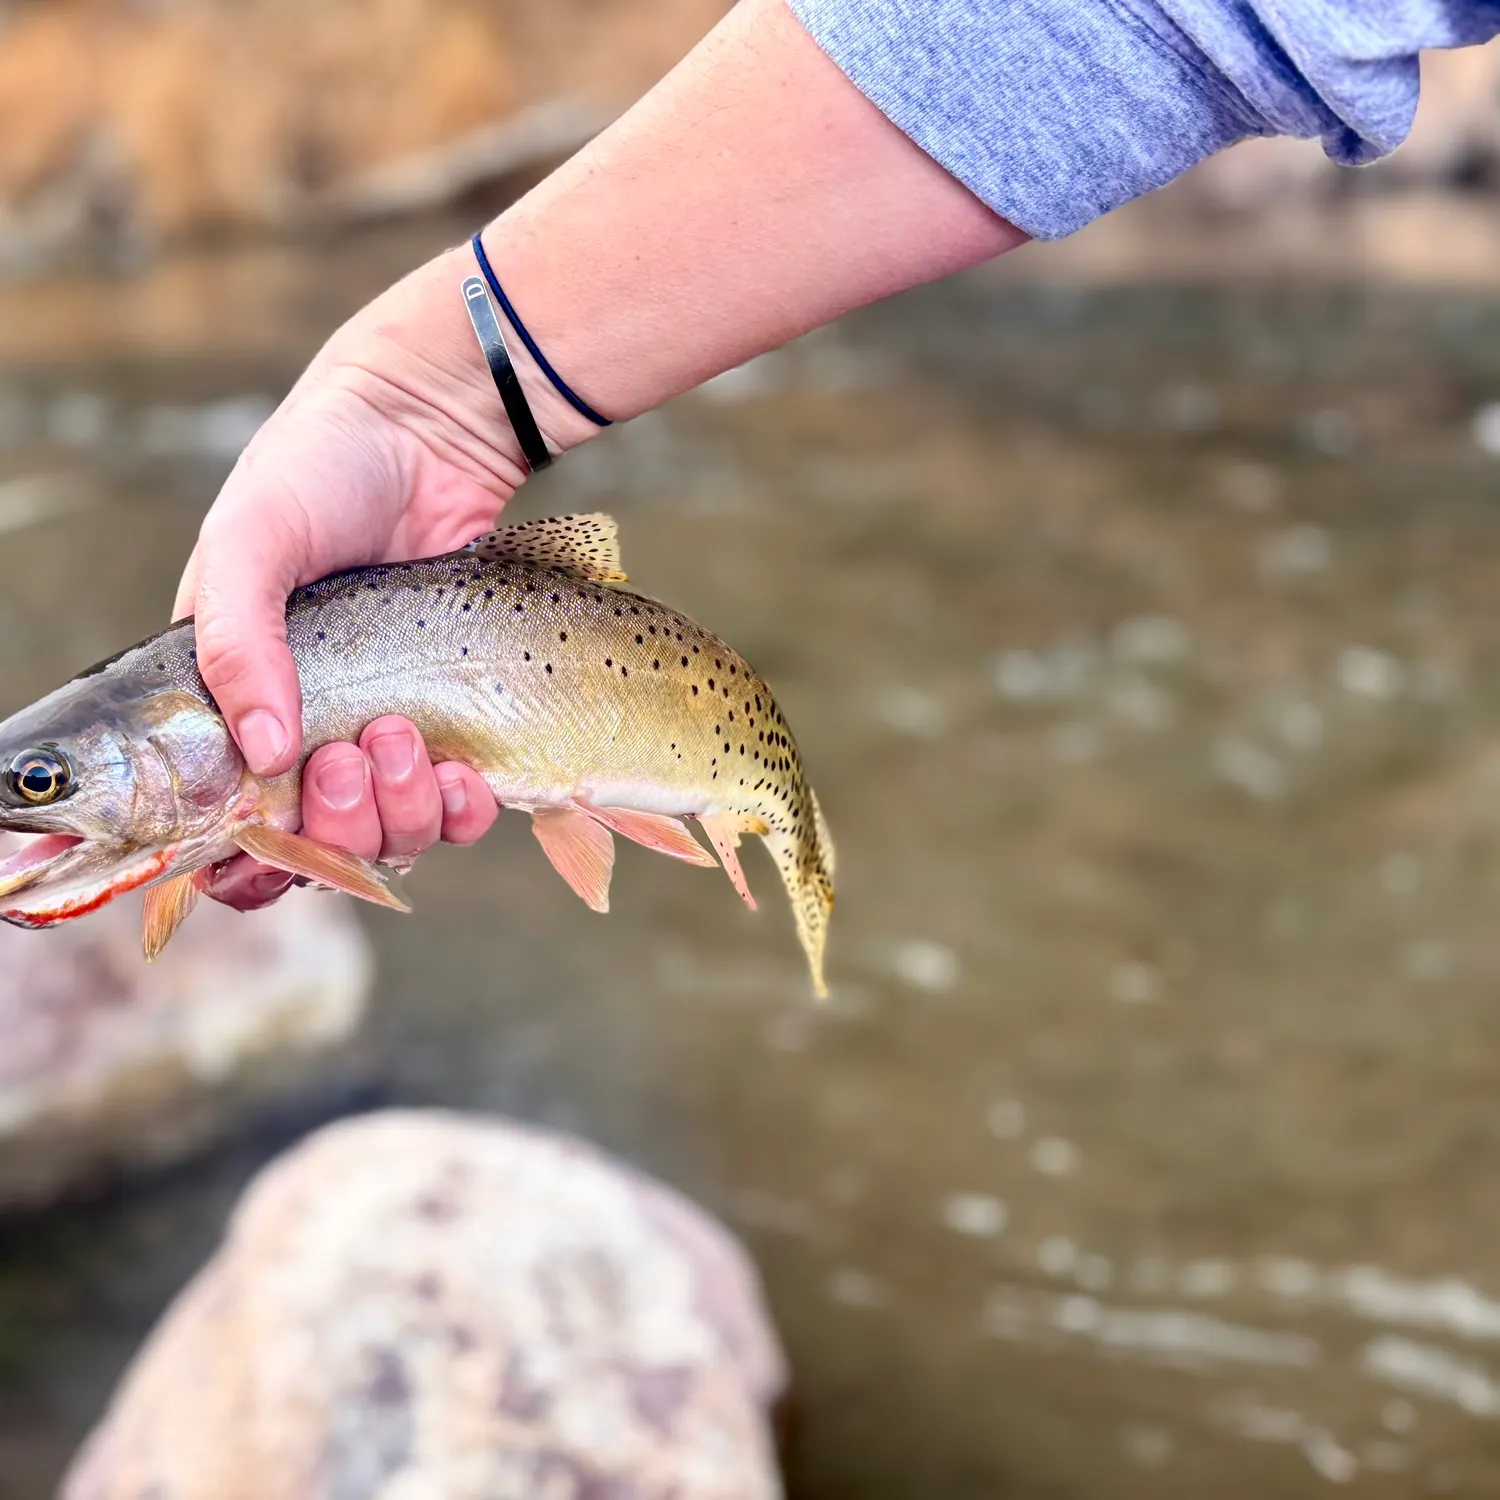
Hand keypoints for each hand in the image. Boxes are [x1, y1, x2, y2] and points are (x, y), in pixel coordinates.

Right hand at [175, 246, 587, 909]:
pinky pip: (461, 807)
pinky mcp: (460, 723)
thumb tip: (267, 754)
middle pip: (321, 850)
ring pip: (394, 836)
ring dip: (399, 812)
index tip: (273, 835)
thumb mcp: (251, 543)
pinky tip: (466, 775)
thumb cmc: (317, 473)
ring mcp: (389, 732)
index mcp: (235, 705)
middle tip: (348, 754)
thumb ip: (238, 641)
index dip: (249, 863)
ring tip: (403, 738)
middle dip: (336, 823)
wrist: (429, 430)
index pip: (232, 831)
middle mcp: (311, 733)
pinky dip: (461, 808)